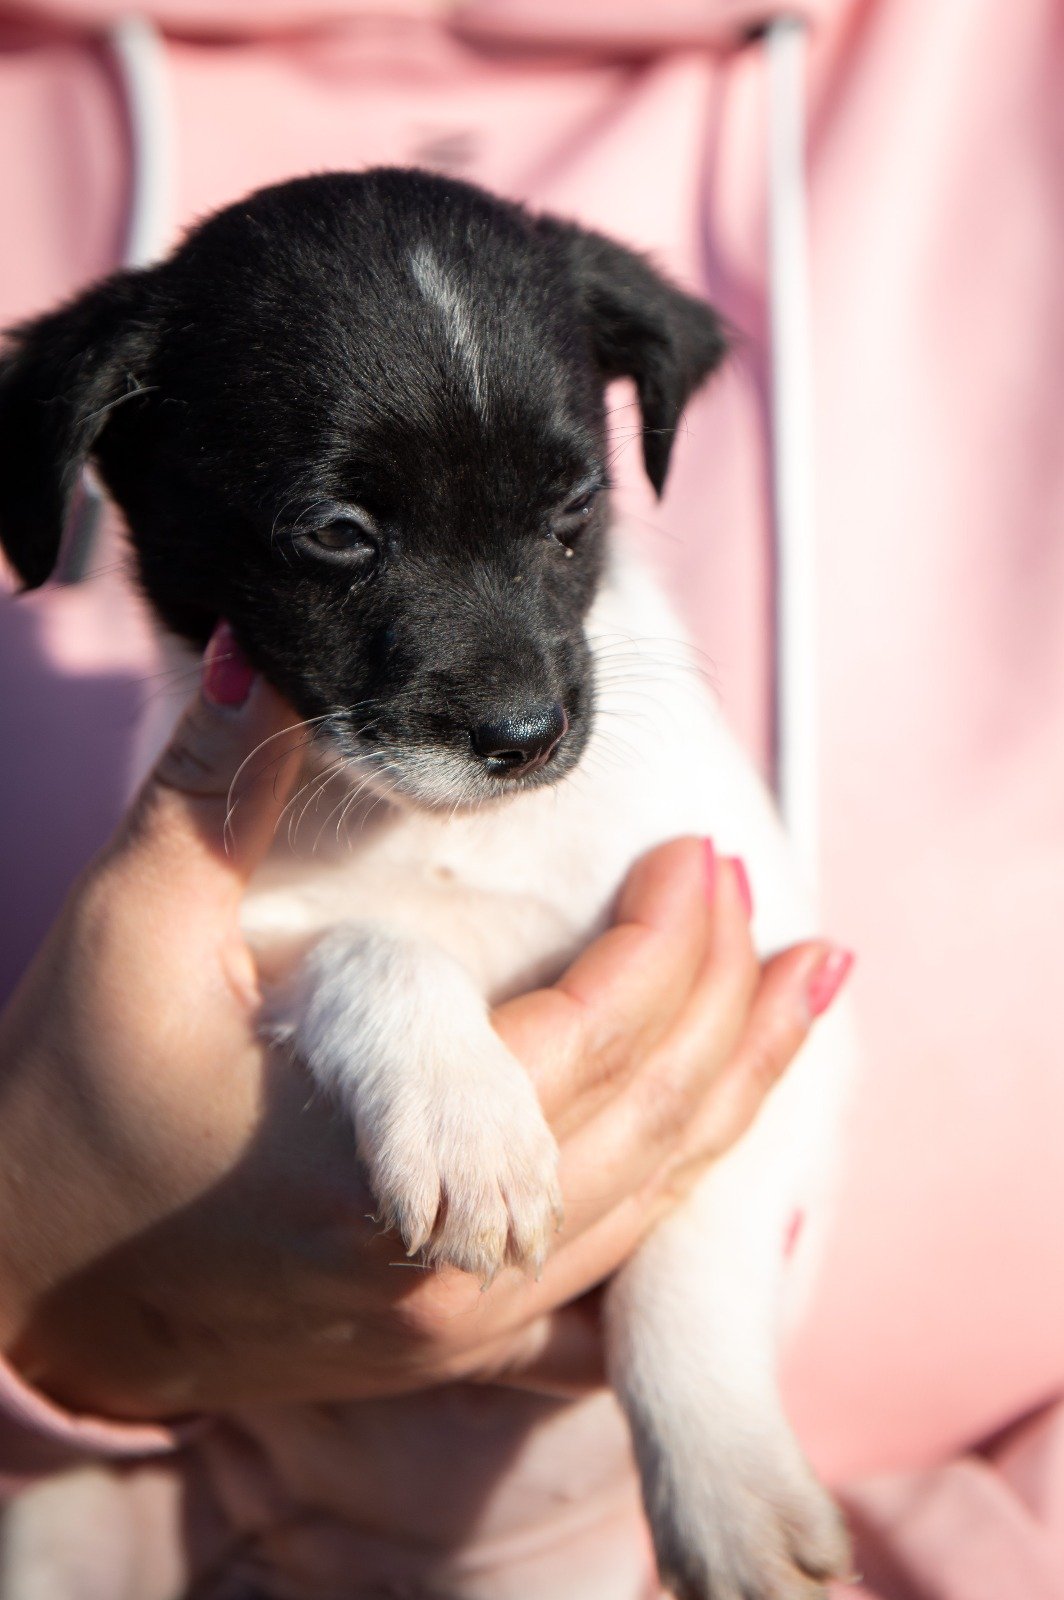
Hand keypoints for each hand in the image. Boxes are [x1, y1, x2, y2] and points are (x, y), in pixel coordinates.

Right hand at [0, 626, 850, 1418]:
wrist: (29, 1279)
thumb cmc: (73, 1104)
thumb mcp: (130, 931)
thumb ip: (211, 790)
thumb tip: (270, 657)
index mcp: (378, 1155)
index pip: (587, 1040)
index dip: (664, 944)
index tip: (694, 852)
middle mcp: (445, 1264)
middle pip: (652, 1119)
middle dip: (723, 997)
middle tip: (753, 893)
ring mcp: (458, 1322)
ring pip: (656, 1200)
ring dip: (740, 1086)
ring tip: (803, 991)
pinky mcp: (454, 1343)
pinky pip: (614, 1263)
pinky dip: (685, 1176)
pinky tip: (724, 1121)